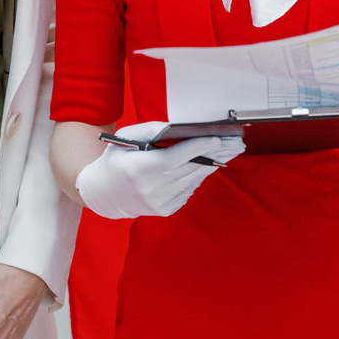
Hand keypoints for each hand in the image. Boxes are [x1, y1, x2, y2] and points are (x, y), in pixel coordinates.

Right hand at [73, 120, 243, 218]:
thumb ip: (150, 131)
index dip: (198, 147)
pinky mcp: (165, 210)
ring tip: (228, 151)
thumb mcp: (126, 139)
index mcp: (139, 168)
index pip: (176, 157)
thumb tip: (177, 128)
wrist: (103, 194)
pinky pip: (188, 190)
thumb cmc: (115, 160)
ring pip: (193, 180)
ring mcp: (159, 202)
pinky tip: (205, 165)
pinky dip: (197, 177)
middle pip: (191, 168)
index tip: (217, 139)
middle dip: (215, 154)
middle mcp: (151, 188)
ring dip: (211, 164)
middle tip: (235, 143)